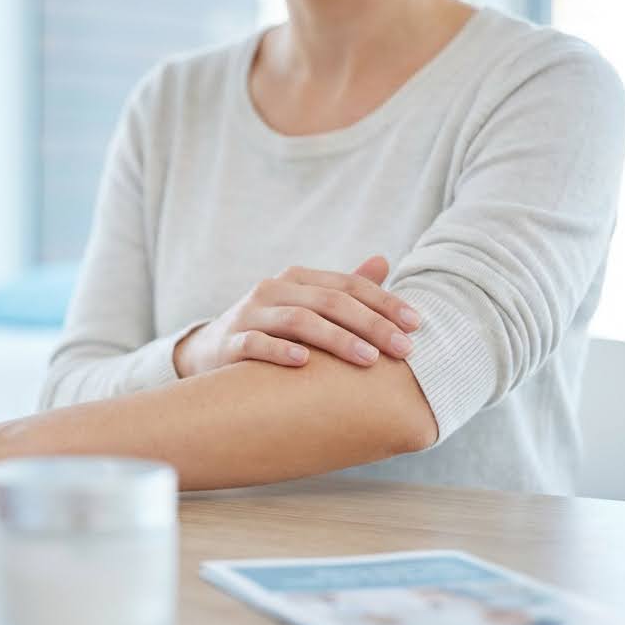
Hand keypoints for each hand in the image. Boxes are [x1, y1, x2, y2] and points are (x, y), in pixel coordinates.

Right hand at [172, 256, 420, 377]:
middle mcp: (273, 289)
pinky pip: (256, 344)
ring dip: (337, 339)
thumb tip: (383, 261)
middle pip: (330, 301)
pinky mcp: (230, 342)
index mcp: (296, 279)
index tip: (416, 325)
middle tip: (404, 349)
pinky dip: (280, 351)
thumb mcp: (304, 305)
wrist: (208, 352)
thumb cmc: (268, 330)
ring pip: (298, 321)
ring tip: (368, 359)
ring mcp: (250, 315)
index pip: (348, 285)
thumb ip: (342, 287)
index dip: (384, 302)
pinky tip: (304, 362)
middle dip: (372, 324)